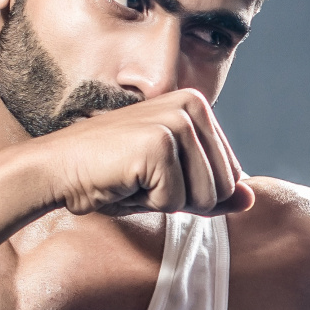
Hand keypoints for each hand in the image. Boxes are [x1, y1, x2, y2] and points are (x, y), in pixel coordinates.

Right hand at [42, 89, 254, 216]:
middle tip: (142, 179)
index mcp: (198, 107)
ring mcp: (177, 122)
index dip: (193, 192)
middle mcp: (193, 106)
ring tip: (134, 178)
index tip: (155, 174)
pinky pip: (175, 202)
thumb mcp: (172, 187)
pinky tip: (124, 180)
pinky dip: (148, 204)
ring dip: (166, 202)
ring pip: (205, 197)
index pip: (232, 175)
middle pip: (223, 187)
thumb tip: (251, 200)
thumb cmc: (112, 178)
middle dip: (183, 199)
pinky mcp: (159, 144)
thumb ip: (213, 192)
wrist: (58, 170)